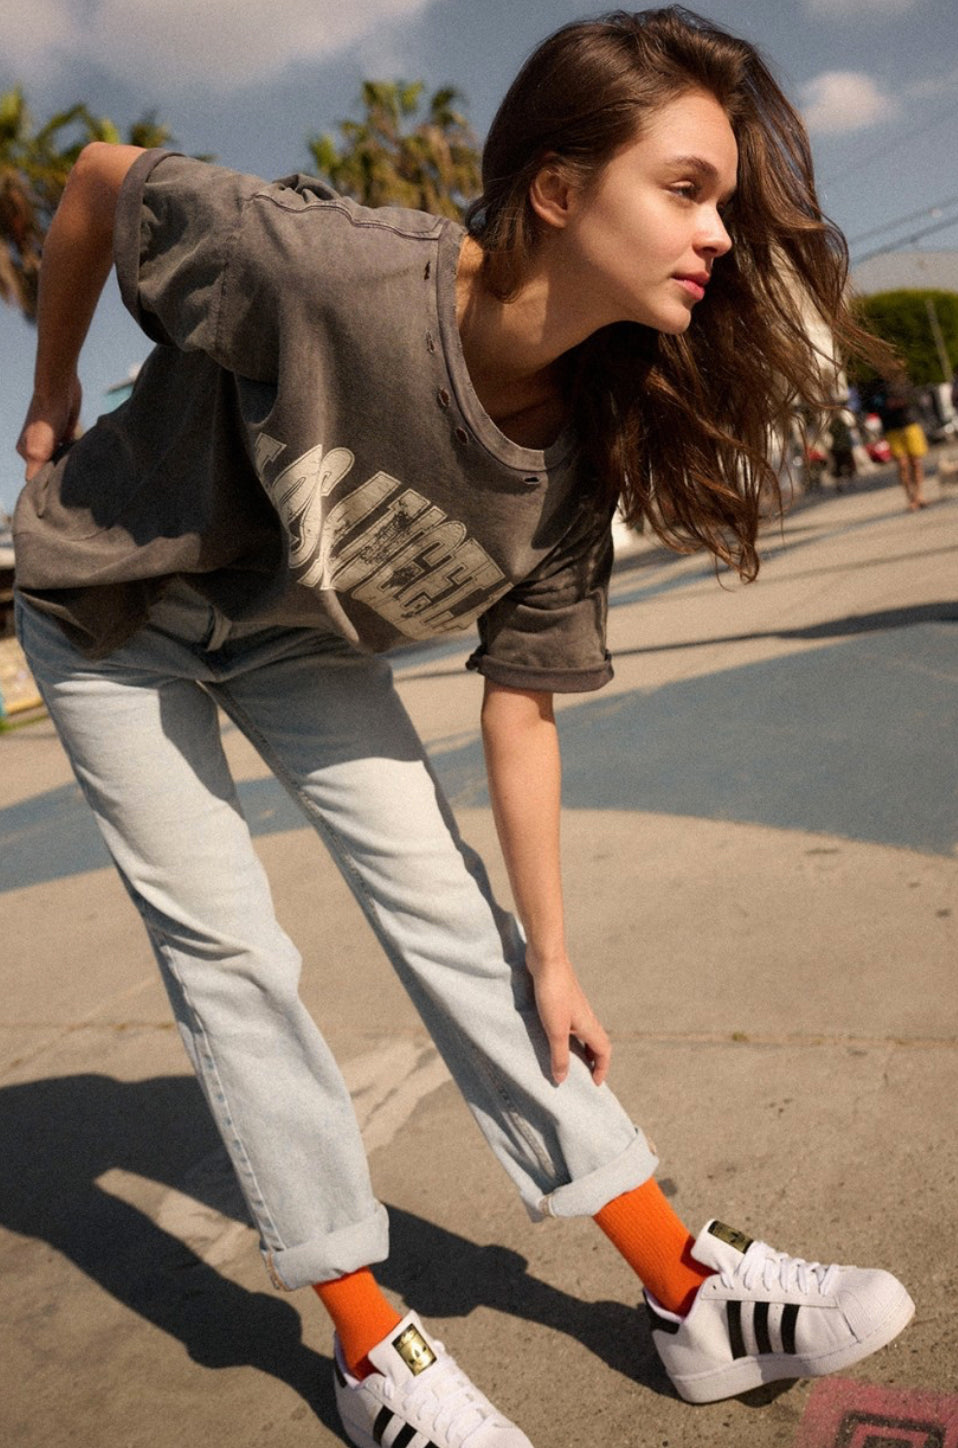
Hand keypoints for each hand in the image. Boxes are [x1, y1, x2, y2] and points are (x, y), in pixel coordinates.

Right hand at [17, 377, 81, 479]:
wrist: (60, 390)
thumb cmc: (46, 420)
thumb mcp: (38, 451)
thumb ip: (35, 470)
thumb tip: (33, 487)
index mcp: (26, 452)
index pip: (35, 475)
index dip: (46, 484)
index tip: (59, 493)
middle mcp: (37, 447)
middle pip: (49, 468)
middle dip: (59, 475)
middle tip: (74, 485)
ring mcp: (52, 439)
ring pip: (61, 459)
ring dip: (69, 464)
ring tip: (79, 472)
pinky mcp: (66, 431)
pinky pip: (71, 448)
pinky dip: (76, 453)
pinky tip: (83, 457)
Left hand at [527, 948, 611, 1086]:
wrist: (547, 960)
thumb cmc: (553, 993)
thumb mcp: (555, 1029)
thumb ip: (559, 1055)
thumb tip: (563, 1080)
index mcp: (589, 1025)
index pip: (604, 1051)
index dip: (602, 1068)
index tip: (594, 1083)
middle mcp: (585, 1017)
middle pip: (596, 1042)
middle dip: (593, 1060)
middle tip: (583, 1075)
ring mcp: (574, 1007)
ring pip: (583, 1033)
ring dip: (580, 1048)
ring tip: (567, 1060)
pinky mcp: (562, 1000)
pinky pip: (570, 1024)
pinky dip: (568, 1036)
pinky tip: (551, 1036)